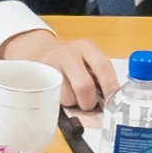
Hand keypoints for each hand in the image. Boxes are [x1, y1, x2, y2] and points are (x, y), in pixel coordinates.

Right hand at [0, 28, 116, 112]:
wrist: (43, 51)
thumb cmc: (71, 62)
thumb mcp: (88, 60)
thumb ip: (100, 77)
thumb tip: (109, 102)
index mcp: (86, 48)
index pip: (103, 67)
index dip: (110, 87)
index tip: (112, 102)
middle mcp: (69, 54)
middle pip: (83, 85)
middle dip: (88, 102)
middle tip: (88, 104)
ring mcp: (51, 65)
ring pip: (67, 97)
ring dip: (71, 103)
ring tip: (70, 95)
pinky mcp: (39, 77)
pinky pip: (53, 99)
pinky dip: (59, 103)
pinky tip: (60, 94)